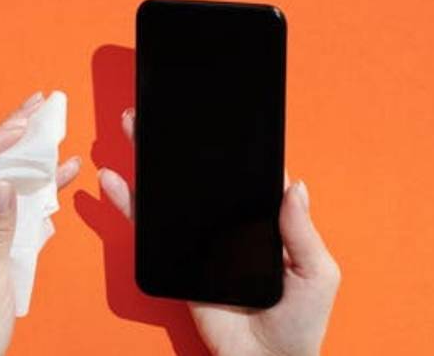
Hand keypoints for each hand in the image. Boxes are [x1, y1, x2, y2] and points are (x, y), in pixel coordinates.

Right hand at [98, 108, 339, 355]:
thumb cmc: (300, 321)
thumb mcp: (316, 273)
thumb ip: (302, 231)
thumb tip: (294, 185)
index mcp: (263, 222)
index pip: (245, 178)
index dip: (233, 150)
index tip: (217, 120)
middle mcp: (229, 226)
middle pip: (202, 179)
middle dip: (182, 145)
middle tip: (167, 112)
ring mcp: (200, 241)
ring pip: (172, 196)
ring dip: (152, 163)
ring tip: (137, 128)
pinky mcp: (176, 260)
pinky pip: (150, 230)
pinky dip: (131, 205)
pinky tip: (117, 182)